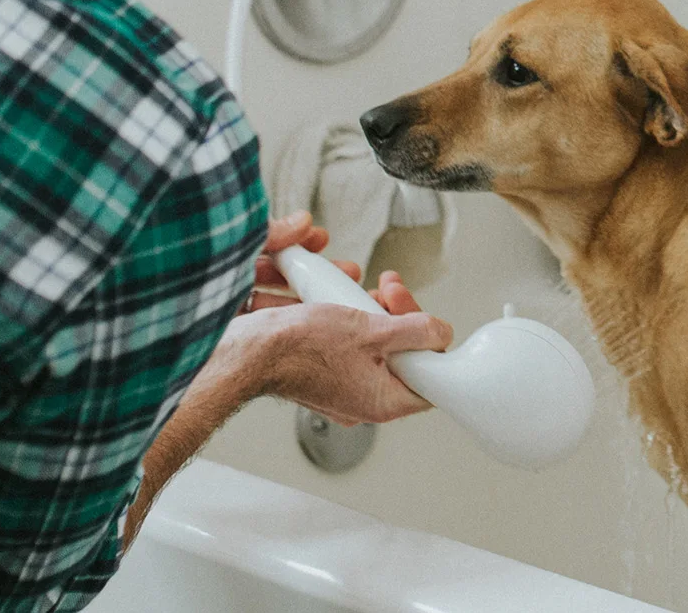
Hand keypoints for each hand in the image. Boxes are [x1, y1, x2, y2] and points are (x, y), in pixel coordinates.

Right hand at [224, 211, 453, 422]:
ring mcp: (343, 385)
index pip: (427, 378)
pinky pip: (350, 343)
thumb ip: (413, 331)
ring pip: (374, 344)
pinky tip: (344, 297)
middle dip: (399, 315)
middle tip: (390, 290)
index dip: (432, 344)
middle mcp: (364, 398)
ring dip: (374, 310)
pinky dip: (351, 318)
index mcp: (382, 400)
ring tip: (367, 288)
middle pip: (401, 354)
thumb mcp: (369, 330)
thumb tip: (441, 333)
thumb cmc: (297, 349)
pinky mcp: (324, 370)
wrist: (247, 352)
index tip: (425, 319)